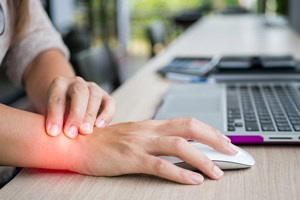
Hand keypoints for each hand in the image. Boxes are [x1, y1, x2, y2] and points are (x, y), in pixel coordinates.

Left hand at [46, 76, 115, 137]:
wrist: (69, 108)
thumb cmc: (56, 115)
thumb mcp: (48, 115)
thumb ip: (51, 122)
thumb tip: (51, 138)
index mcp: (59, 84)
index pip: (57, 97)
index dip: (55, 115)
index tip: (53, 133)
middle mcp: (77, 83)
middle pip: (79, 93)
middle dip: (75, 114)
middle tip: (71, 134)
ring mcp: (93, 88)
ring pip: (95, 96)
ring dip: (90, 115)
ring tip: (85, 132)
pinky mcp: (106, 97)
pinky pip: (110, 103)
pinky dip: (106, 114)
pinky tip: (100, 127)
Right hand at [70, 118, 237, 184]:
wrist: (78, 142)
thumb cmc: (106, 141)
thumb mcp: (135, 136)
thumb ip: (155, 139)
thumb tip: (177, 147)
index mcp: (152, 125)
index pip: (187, 122)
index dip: (209, 130)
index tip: (224, 140)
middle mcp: (149, 129)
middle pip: (190, 128)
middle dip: (215, 138)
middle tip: (232, 151)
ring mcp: (140, 143)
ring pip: (179, 146)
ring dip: (203, 159)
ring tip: (217, 171)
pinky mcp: (130, 158)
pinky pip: (160, 165)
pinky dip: (180, 173)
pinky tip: (193, 181)